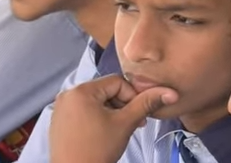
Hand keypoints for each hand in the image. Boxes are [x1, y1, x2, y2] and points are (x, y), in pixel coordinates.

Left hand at [48, 74, 176, 162]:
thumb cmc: (98, 149)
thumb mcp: (126, 123)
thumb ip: (147, 103)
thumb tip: (171, 92)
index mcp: (81, 91)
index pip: (118, 82)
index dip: (133, 97)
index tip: (139, 115)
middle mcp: (67, 95)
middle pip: (106, 91)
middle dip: (123, 106)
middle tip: (133, 124)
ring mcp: (61, 109)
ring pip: (97, 101)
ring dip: (112, 113)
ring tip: (119, 130)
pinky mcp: (59, 121)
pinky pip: (84, 111)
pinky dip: (98, 118)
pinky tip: (104, 133)